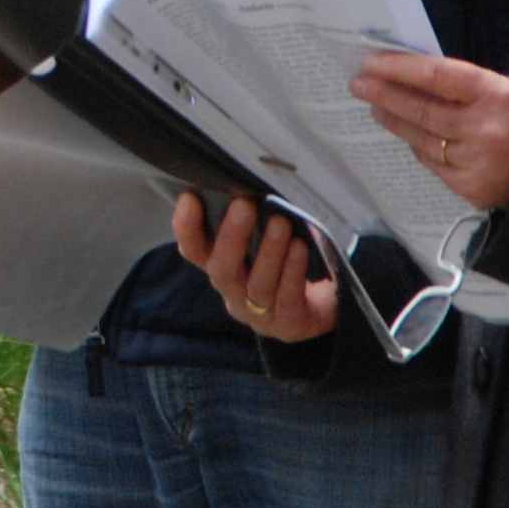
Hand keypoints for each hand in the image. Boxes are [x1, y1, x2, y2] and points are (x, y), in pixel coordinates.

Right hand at [174, 192, 341, 343]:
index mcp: (221, 268)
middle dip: (231, 237)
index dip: (187, 228)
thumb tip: (248, 182)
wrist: (321, 307)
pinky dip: (292, 271)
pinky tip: (300, 248)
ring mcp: (260, 313)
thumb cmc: (286, 263)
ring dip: (268, 252)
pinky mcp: (288, 324)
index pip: (194, 250)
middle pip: (222, 271)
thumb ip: (253, 221)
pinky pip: (288, 298)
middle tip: (244, 205)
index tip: (190, 198)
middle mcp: (234, 293)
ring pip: (258, 285)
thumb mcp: (265, 240)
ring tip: (280, 223)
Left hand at [354, 51, 508, 208]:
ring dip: (394, 120)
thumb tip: (412, 75)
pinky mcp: (472, 188)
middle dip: (385, 93)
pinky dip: (418, 145)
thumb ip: (464, 84)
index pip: (436, 76)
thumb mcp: (508, 88)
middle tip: (359, 83)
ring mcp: (477, 163)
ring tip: (375, 105)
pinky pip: (433, 162)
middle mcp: (486, 130)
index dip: (400, 67)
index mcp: (498, 95)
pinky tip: (406, 133)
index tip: (372, 61)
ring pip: (421, 138)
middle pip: (422, 109)